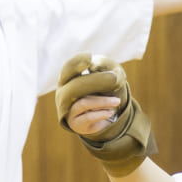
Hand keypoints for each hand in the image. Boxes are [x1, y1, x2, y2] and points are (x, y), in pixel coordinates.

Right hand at [54, 55, 154, 176]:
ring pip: (84, 103)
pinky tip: (111, 112)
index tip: (89, 58)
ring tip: (117, 102)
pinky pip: (88, 117)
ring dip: (103, 101)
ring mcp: (68, 109)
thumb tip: (96, 65)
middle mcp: (64, 94)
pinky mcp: (76, 123)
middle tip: (114, 78)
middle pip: (76, 86)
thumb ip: (102, 66)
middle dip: (95, 81)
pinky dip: (101, 114)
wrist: (100, 116)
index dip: (76, 63)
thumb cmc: (100, 90)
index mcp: (68, 79)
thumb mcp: (104, 76)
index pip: (68, 68)